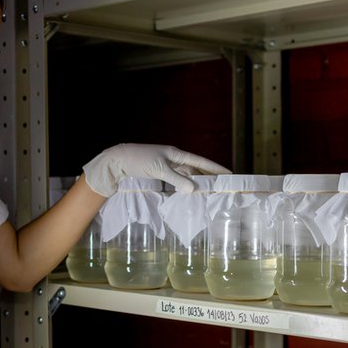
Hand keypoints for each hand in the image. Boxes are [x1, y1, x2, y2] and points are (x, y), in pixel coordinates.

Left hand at [82, 143, 230, 196]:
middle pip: (196, 168)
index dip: (215, 168)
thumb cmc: (138, 161)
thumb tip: (193, 189)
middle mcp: (174, 158)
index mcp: (176, 154)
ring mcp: (166, 165)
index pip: (200, 161)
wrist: (117, 160)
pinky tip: (187, 192)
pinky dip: (183, 185)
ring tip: (208, 192)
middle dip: (208, 176)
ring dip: (196, 182)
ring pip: (186, 175)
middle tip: (221, 186)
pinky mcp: (159, 173)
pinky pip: (177, 179)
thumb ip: (176, 179)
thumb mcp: (159, 170)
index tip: (229, 173)